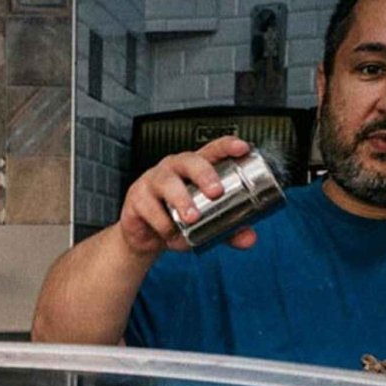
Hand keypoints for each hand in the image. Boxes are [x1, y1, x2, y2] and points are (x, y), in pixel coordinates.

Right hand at [117, 136, 258, 257]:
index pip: (212, 150)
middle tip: (216, 192)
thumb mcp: (206, 224)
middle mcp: (174, 168)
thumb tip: (249, 239)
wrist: (145, 238)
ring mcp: (153, 181)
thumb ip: (228, 230)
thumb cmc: (178, 219)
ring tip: (192, 218)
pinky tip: (171, 235)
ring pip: (167, 182)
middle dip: (204, 173)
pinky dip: (162, 224)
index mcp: (194, 168)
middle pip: (189, 161)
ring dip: (181, 200)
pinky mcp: (137, 198)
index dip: (227, 145)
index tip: (243, 149)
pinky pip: (150, 208)